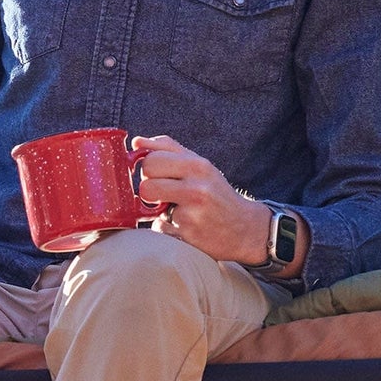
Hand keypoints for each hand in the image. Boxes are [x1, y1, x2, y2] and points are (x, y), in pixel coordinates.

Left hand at [132, 135, 270, 265]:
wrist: (244, 227)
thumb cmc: (216, 192)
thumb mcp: (199, 164)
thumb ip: (168, 149)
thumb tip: (136, 143)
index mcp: (198, 166)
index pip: (151, 161)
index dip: (148, 169)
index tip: (158, 175)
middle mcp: (197, 189)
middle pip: (146, 186)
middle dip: (149, 191)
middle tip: (163, 194)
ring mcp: (192, 215)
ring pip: (151, 211)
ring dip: (157, 211)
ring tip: (173, 209)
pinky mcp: (188, 237)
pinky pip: (160, 229)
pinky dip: (168, 228)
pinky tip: (184, 226)